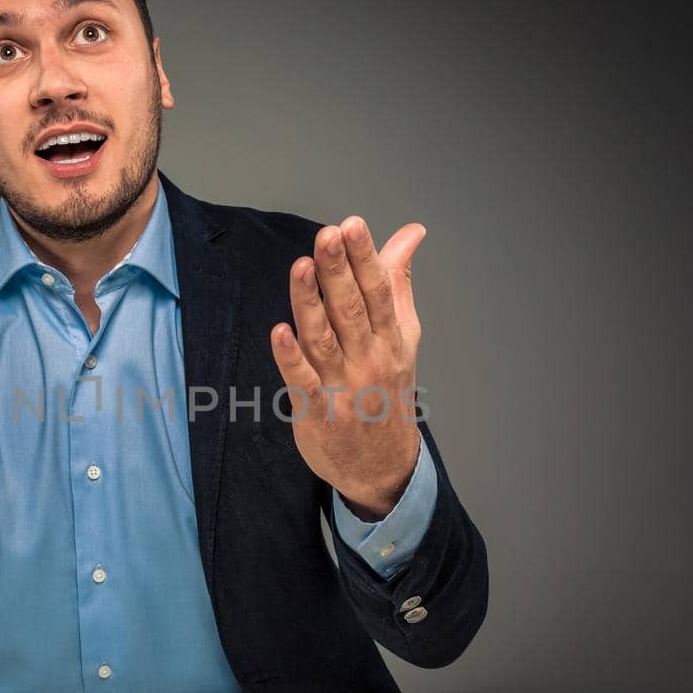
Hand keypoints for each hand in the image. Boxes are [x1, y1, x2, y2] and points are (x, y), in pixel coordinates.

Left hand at [269, 216, 425, 520]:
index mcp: (390, 338)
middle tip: (328, 234)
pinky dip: (291, 358)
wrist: (384, 467)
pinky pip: (303, 382)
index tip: (352, 225)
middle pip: (352, 309)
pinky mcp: (317, 412)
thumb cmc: (388, 391)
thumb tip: (411, 233)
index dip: (365, 258)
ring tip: (302, 267)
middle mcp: (368, 359)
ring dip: (310, 303)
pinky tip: (280, 331)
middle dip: (339, 270)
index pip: (378, 292)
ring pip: (324, 338)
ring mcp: (343, 387)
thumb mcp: (402, 336)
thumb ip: (398, 282)